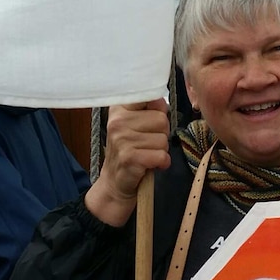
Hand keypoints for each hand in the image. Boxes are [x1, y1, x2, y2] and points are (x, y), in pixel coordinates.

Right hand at [85, 99, 170, 225]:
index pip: (149, 96)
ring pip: (163, 139)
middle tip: (148, 144)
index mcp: (119, 108)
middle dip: (162, 134)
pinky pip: (161, 156)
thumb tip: (163, 103)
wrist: (115, 183)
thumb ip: (149, 111)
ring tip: (147, 155)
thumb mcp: (134, 126)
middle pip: (162, 119)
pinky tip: (152, 165)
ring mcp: (122, 139)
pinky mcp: (130, 157)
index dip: (158, 108)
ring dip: (161, 150)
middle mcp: (118, 121)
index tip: (152, 120)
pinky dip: (162, 163)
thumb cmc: (130, 152)